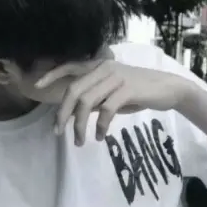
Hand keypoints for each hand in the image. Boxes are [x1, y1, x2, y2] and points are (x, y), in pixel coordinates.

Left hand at [35, 59, 191, 145]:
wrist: (169, 89)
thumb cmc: (138, 91)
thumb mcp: (112, 92)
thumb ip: (94, 98)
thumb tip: (73, 113)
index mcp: (99, 65)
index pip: (70, 66)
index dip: (52, 75)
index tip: (37, 86)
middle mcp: (104, 67)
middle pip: (74, 90)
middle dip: (62, 113)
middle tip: (58, 132)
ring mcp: (116, 77)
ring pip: (87, 102)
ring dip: (80, 125)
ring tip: (79, 141)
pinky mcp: (128, 90)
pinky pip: (106, 110)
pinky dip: (100, 126)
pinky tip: (99, 137)